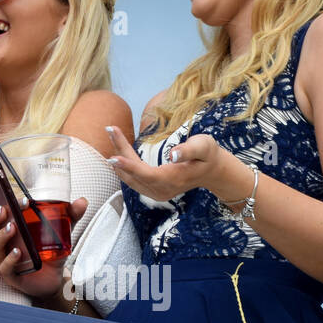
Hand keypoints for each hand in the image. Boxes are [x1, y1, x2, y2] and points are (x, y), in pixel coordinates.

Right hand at [0, 197, 87, 299]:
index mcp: (12, 228)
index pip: (0, 213)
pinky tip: (18, 253)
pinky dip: (9, 259)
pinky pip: (4, 267)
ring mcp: (5, 258)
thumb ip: (70, 216)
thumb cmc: (50, 253)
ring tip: (12, 228)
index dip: (5, 204)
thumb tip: (82, 201)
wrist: (53, 280)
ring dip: (1, 236)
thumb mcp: (60, 232)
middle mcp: (4, 242)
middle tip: (5, 210)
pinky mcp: (11, 275)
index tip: (22, 199)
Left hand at [104, 125, 238, 202]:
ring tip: (112, 133)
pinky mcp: (152, 190)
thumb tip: (172, 155)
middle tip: (110, 129)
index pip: (146, 174)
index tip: (112, 157)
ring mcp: (156, 193)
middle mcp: (162, 190)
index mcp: (173, 180)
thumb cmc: (208, 155)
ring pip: (130, 177)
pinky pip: (132, 179)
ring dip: (119, 157)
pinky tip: (117, 150)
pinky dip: (124, 165)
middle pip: (134, 173)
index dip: (128, 166)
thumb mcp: (203, 147)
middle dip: (120, 151)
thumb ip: (189, 150)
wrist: (211, 171)